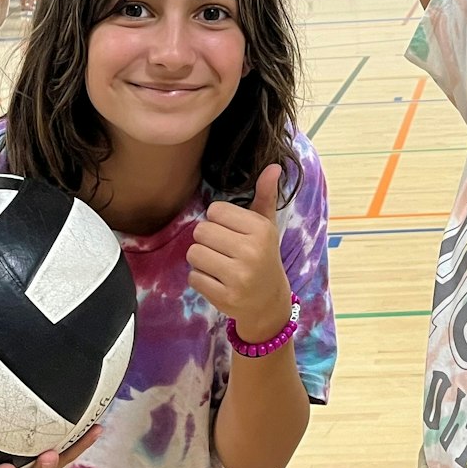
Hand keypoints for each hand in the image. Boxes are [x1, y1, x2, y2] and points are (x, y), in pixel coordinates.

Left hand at [189, 164, 292, 343]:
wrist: (269, 301)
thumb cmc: (263, 256)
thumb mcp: (266, 226)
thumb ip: (265, 195)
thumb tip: (273, 166)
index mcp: (260, 229)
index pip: (215, 210)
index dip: (218, 221)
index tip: (232, 234)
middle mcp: (251, 251)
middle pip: (201, 231)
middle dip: (207, 241)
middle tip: (224, 251)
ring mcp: (238, 276)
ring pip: (194, 254)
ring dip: (201, 260)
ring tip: (218, 265)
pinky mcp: (225, 297)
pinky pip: (193, 278)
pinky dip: (201, 279)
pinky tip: (218, 282)